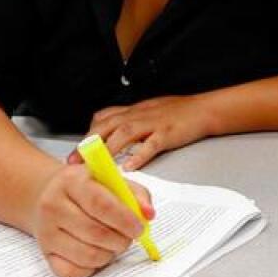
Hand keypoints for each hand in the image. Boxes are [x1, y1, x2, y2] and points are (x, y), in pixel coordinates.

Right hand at [30, 164, 153, 276]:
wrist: (50, 195)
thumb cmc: (88, 188)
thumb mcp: (112, 181)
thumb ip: (136, 194)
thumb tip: (148, 214)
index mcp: (72, 180)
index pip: (100, 204)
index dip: (124, 219)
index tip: (139, 227)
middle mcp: (53, 205)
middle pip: (95, 232)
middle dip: (121, 240)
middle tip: (129, 236)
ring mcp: (46, 231)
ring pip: (87, 255)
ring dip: (110, 254)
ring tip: (113, 242)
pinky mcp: (45, 253)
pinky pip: (72, 272)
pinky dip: (92, 267)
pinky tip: (96, 252)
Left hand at [73, 94, 212, 170]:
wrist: (202, 109)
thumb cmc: (176, 112)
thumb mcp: (147, 110)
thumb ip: (128, 119)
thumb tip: (107, 130)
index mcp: (133, 110)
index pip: (103, 118)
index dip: (87, 134)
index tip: (75, 151)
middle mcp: (139, 115)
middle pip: (108, 125)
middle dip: (89, 143)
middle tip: (76, 161)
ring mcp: (153, 123)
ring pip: (125, 133)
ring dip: (108, 148)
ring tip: (96, 165)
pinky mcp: (167, 134)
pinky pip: (151, 145)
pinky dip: (139, 155)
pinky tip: (130, 166)